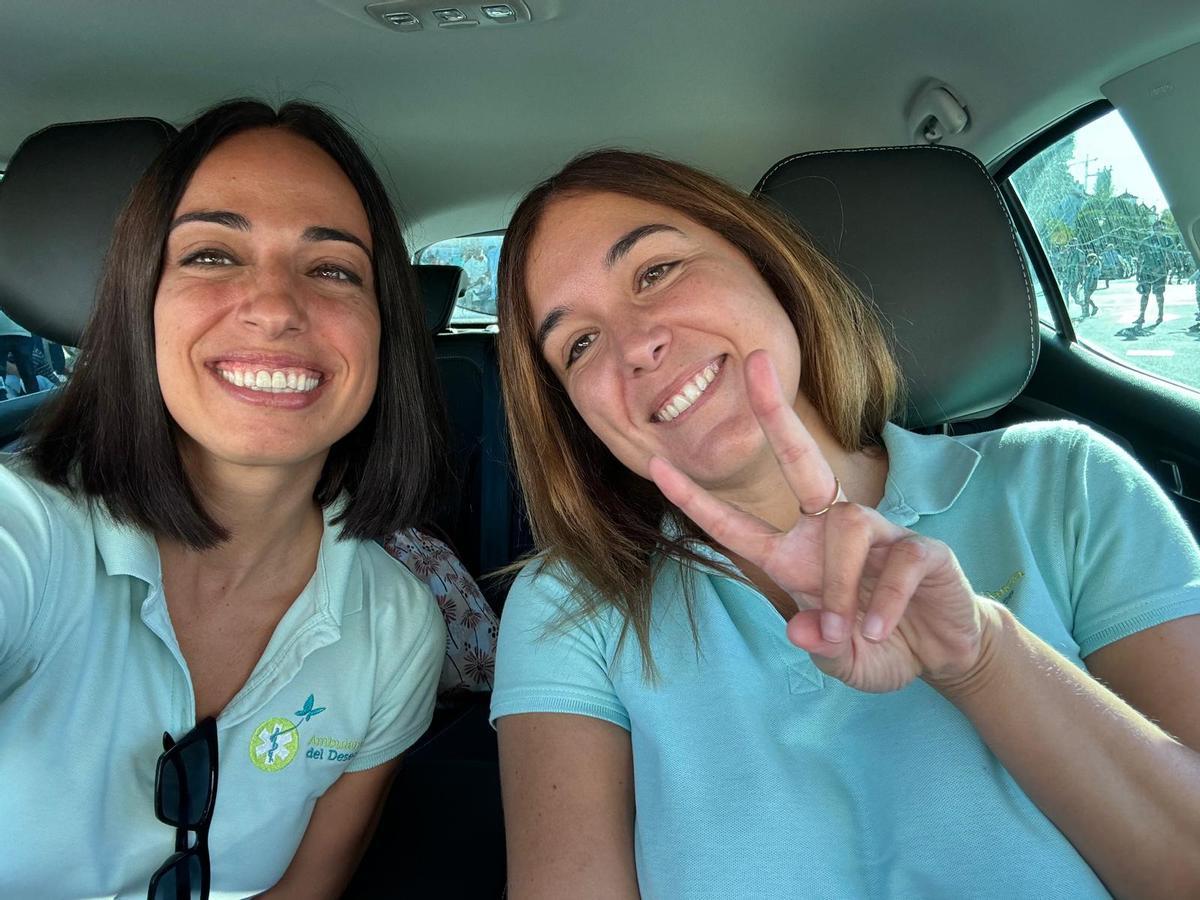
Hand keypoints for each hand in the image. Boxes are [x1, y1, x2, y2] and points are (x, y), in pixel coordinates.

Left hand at [648, 350, 992, 692]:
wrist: (945, 652)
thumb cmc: (880, 646)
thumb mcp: (843, 662)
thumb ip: (820, 650)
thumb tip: (802, 630)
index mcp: (796, 556)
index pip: (738, 525)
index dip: (697, 500)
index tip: (655, 466)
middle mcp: (831, 530)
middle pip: (799, 459)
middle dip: (775, 413)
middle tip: (754, 363)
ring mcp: (881, 533)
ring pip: (847, 528)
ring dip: (842, 585)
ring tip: (852, 634)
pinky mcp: (923, 548)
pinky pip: (899, 560)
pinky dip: (885, 600)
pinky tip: (880, 629)